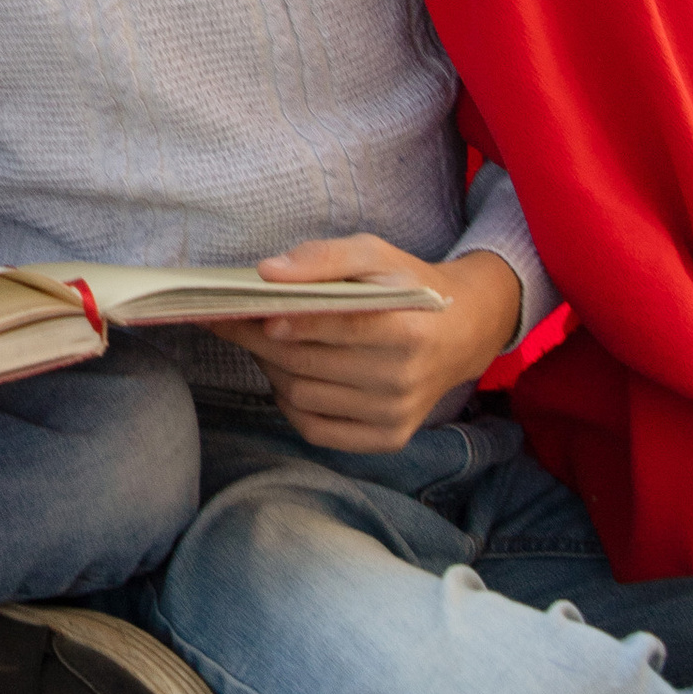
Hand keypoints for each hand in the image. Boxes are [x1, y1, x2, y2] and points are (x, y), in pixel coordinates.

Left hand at [195, 230, 523, 451]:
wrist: (460, 333)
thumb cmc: (407, 287)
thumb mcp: (374, 254)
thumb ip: (324, 258)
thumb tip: (267, 272)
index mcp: (408, 331)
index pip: (336, 328)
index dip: (290, 321)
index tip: (252, 310)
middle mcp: (404, 380)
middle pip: (307, 363)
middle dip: (259, 341)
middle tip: (232, 319)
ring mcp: (395, 415)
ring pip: (302, 396)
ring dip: (271, 368)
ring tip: (264, 342)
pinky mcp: (387, 439)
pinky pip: (315, 429)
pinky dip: (289, 404)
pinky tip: (288, 376)